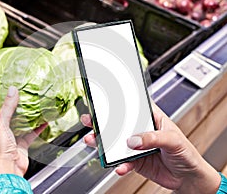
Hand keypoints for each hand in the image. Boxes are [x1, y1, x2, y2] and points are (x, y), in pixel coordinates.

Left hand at [0, 86, 47, 179]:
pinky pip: (30, 132)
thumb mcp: (1, 125)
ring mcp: (10, 137)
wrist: (9, 167)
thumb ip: (7, 108)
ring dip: (22, 114)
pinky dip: (37, 127)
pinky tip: (43, 121)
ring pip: (17, 122)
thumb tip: (12, 91)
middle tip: (8, 94)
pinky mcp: (21, 143)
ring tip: (28, 104)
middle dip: (3, 104)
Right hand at [81, 103, 220, 192]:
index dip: (119, 102)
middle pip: (118, 124)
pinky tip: (119, 167)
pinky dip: (119, 165)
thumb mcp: (174, 140)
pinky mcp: (135, 161)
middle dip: (103, 122)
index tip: (104, 99)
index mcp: (152, 119)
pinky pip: (123, 161)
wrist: (188, 178)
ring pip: (116, 143)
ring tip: (93, 141)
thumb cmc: (186, 153)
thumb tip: (134, 140)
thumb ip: (153, 138)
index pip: (134, 107)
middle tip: (90, 120)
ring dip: (103, 143)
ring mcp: (136, 146)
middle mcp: (141, 131)